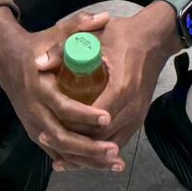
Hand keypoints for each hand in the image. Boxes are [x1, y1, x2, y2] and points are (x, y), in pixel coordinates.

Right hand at [0, 8, 123, 170]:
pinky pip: (56, 152)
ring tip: (114, 163)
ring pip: (60, 150)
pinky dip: (76, 162)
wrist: (6, 60)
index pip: (62, 107)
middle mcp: (34, 110)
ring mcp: (33, 125)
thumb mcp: (56, 33)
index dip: (84, 115)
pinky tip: (97, 167)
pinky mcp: (35, 133)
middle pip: (61, 138)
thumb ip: (79, 26)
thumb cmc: (38, 46)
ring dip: (86, 160)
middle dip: (89, 148)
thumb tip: (105, 17)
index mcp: (39, 87)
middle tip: (114, 151)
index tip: (106, 118)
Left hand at [55, 5, 181, 157]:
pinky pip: (118, 141)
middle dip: (73, 144)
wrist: (154, 39)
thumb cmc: (123, 35)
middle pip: (100, 139)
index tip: (45, 128)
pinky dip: (99, 151)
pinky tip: (81, 155)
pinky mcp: (138, 119)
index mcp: (122, 88)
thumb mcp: (94, 36)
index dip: (70, 128)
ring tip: (58, 155)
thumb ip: (64, 48)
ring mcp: (137, 116)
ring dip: (85, 153)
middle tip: (45, 140)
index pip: (93, 121)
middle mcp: (132, 108)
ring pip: (109, 146)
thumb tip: (37, 63)